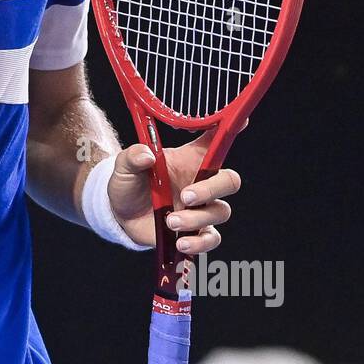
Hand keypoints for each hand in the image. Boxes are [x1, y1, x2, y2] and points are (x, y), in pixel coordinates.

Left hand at [107, 127, 242, 250]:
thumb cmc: (129, 184)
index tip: (243, 120)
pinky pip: (211, 239)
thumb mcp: (124, 167)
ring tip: (170, 221)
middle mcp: (201, 183)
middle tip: (185, 196)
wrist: (121, 216)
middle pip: (229, 181)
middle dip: (211, 189)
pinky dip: (199, 243)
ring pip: (220, 212)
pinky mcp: (195, 232)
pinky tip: (181, 243)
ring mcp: (201, 209)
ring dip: (196, 219)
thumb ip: (133, 157)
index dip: (232, 129)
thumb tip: (146, 155)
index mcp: (190, 160)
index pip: (216, 141)